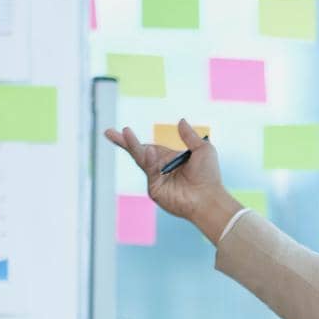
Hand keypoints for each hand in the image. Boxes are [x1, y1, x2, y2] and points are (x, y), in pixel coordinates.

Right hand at [103, 120, 240, 241]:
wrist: (209, 197)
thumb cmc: (209, 176)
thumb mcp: (202, 149)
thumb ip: (189, 136)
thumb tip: (181, 121)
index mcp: (168, 158)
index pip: (147, 146)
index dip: (132, 140)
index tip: (121, 130)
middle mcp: (159, 169)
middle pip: (137, 152)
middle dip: (124, 142)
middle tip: (109, 132)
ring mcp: (156, 180)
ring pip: (141, 159)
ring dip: (133, 145)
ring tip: (126, 133)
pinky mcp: (155, 190)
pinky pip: (150, 171)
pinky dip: (150, 161)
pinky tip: (151, 152)